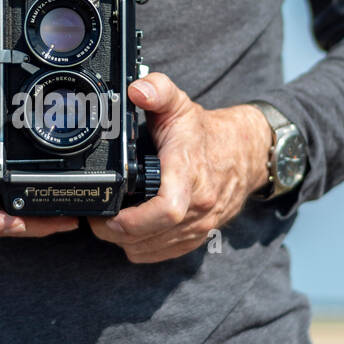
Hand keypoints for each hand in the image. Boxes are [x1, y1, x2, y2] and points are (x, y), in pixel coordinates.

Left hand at [88, 73, 272, 263]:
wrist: (247, 154)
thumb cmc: (206, 134)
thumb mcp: (180, 105)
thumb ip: (158, 90)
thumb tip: (137, 88)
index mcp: (189, 174)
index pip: (166, 210)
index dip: (131, 220)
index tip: (107, 214)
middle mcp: (198, 206)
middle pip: (149, 236)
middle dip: (114, 232)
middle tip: (96, 215)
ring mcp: (199, 226)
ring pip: (150, 249)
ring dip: (125, 240)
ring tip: (111, 219)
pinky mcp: (198, 238)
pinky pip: (161, 255)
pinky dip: (141, 247)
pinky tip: (133, 229)